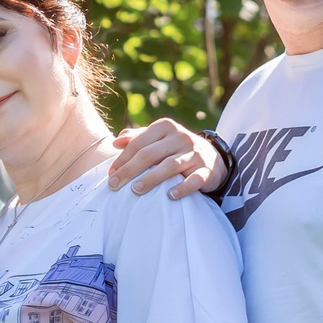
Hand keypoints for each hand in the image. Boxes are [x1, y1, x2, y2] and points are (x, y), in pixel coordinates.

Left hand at [105, 118, 225, 197]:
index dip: (122, 159)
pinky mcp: (206, 169)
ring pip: (170, 165)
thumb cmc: (175, 148)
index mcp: (165, 127)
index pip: (138, 143)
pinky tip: (170, 196)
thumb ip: (137, 138)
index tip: (110, 174)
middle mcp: (180, 137)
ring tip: (135, 190)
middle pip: (149, 154)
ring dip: (151, 178)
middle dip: (129, 170)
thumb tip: (115, 142)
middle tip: (114, 185)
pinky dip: (182, 187)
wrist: (211, 157)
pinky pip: (194, 179)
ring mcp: (194, 153)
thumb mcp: (158, 139)